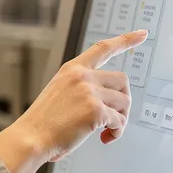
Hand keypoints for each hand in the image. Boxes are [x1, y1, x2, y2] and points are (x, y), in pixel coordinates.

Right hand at [0, 30, 145, 172]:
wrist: (30, 138)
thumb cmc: (43, 123)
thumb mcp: (59, 93)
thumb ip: (81, 89)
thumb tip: (109, 102)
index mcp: (72, 70)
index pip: (103, 48)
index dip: (125, 40)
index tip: (142, 33)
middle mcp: (82, 76)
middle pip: (123, 80)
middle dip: (123, 100)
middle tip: (115, 117)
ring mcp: (90, 92)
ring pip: (124, 102)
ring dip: (121, 119)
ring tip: (107, 131)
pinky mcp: (96, 111)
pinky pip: (119, 121)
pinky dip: (117, 132)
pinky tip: (105, 138)